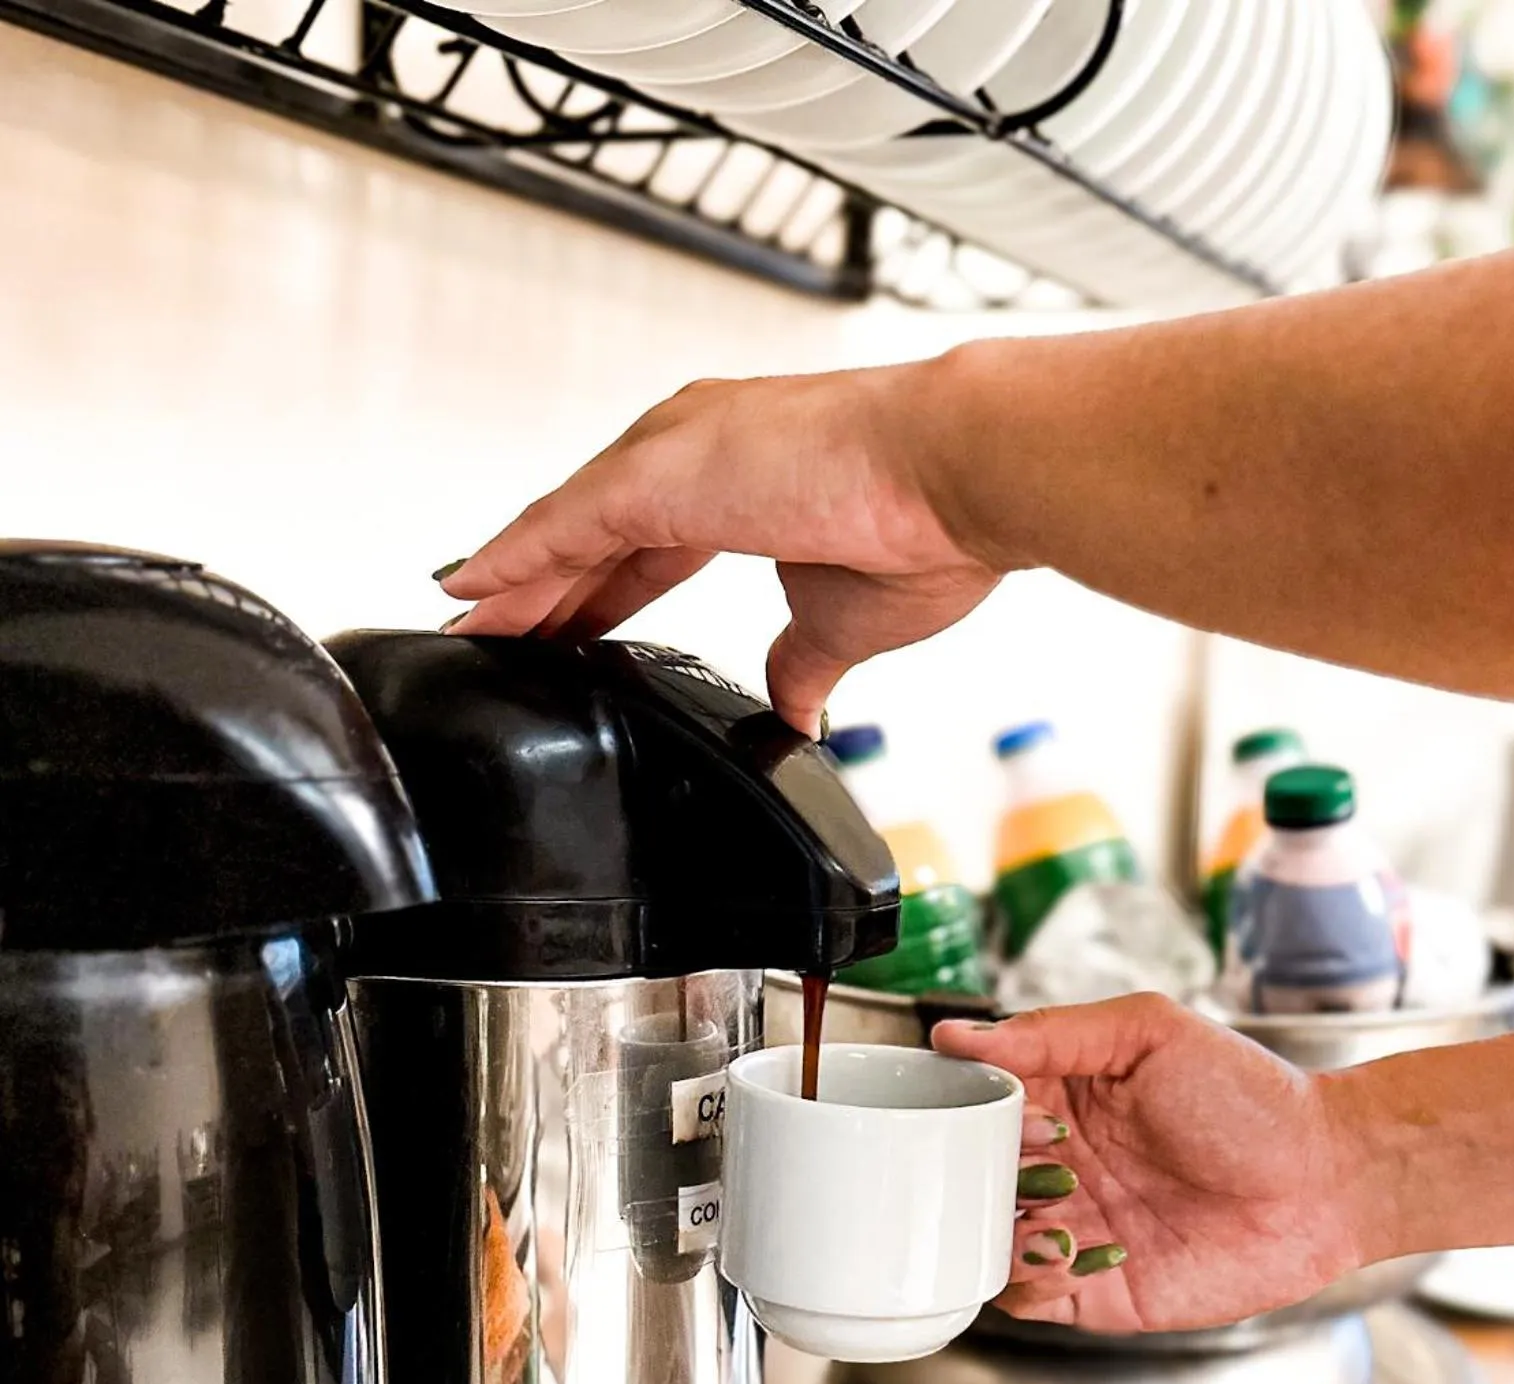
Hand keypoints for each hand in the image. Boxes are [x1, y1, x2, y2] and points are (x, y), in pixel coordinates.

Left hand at [436, 361, 1005, 734]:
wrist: (957, 476)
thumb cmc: (929, 526)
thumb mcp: (839, 622)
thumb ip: (801, 663)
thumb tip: (797, 711)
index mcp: (740, 480)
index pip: (642, 545)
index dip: (595, 593)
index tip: (562, 634)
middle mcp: (698, 452)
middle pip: (591, 534)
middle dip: (541, 592)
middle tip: (493, 640)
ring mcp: (674, 456)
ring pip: (566, 529)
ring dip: (513, 584)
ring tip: (467, 632)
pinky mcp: (658, 475)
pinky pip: (560, 526)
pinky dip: (512, 561)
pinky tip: (471, 595)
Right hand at [933, 995, 1365, 1333]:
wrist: (1328, 1179)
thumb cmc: (1253, 1098)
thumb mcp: (1150, 1033)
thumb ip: (1052, 1032)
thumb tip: (958, 1036)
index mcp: (1064, 1103)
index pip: (981, 1110)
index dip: (976, 1114)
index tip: (1010, 1114)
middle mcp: (1063, 1169)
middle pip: (977, 1182)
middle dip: (980, 1180)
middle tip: (1029, 1170)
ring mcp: (1078, 1231)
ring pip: (991, 1244)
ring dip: (998, 1236)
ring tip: (1048, 1221)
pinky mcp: (1100, 1291)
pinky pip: (1030, 1299)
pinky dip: (1026, 1283)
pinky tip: (1069, 1253)